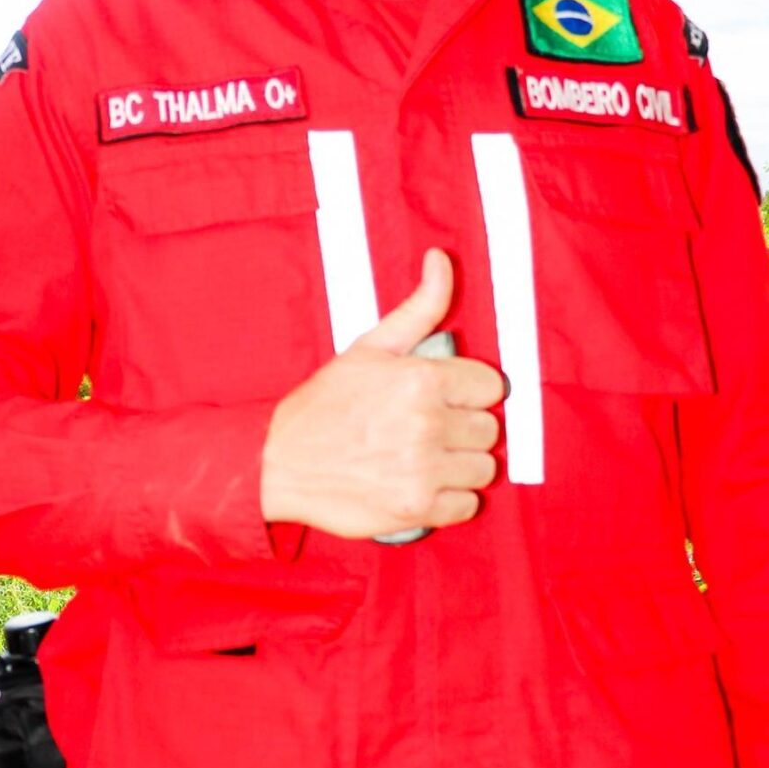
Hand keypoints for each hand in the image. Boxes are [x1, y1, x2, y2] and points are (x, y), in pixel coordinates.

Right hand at [259, 249, 504, 539]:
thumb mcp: (370, 347)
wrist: (278, 463)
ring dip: (460, 464)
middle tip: (427, 429)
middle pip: (489, 429)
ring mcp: (423, 469)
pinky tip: (421, 483)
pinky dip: (450, 498)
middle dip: (462, 428)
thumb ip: (419, 306)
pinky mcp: (418, 508)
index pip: (491, 386)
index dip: (467, 392)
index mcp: (420, 379)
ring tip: (425, 457)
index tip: (443, 399)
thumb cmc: (323, 405)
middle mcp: (426, 424)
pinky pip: (468, 504)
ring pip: (484, 467)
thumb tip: (442, 259)